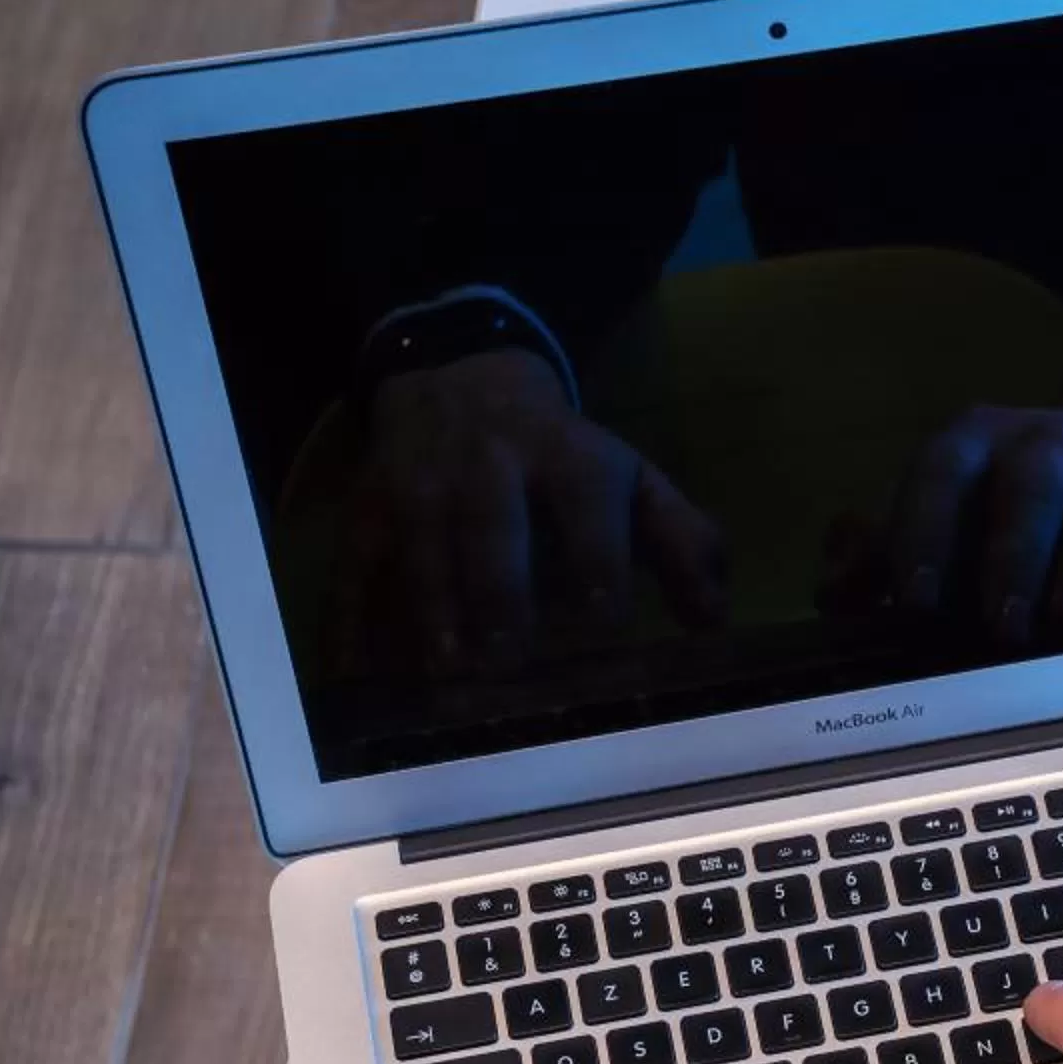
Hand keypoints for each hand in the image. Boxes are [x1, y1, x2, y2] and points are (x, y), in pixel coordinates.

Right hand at [343, 348, 724, 670]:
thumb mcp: (633, 482)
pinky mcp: (365, 517)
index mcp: (570, 459)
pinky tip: (354, 678)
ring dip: (430, 611)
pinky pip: (353, 575)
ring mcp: (419, 490)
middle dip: (500, 593)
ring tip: (446, 672)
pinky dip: (349, 627)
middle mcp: (489, 468)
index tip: (602, 621)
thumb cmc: (567, 462)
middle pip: (492, 528)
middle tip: (510, 659)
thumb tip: (713, 621)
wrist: (463, 385)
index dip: (597, 562)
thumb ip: (683, 545)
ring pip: (419, 551)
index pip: (586, 506)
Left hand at [849, 379, 1062, 647]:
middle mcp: (1048, 443)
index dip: (926, 536)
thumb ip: (892, 549)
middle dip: (1013, 557)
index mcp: (976, 443)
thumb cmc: (1024, 494)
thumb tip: (834, 597)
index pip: (941, 477)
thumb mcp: (956, 503)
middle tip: (1001, 627)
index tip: (916, 601)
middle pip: (1027, 488)